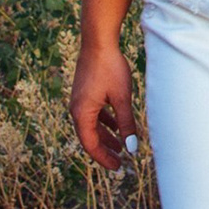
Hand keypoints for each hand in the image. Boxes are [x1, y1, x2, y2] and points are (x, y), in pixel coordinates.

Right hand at [71, 42, 139, 170]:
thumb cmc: (110, 68)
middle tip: (120, 161)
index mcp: (82, 113)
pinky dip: (104, 122)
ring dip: (106, 136)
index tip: (118, 167)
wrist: (98, 41)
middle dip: (105, 149)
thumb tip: (132, 148)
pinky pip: (93, 113)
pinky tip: (116, 124)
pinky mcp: (85, 91)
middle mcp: (76, 108)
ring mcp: (79, 99)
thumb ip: (126, 124)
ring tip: (120, 146)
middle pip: (89, 136)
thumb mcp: (122, 98)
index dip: (103, 158)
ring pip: (91, 125)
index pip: (90, 144)